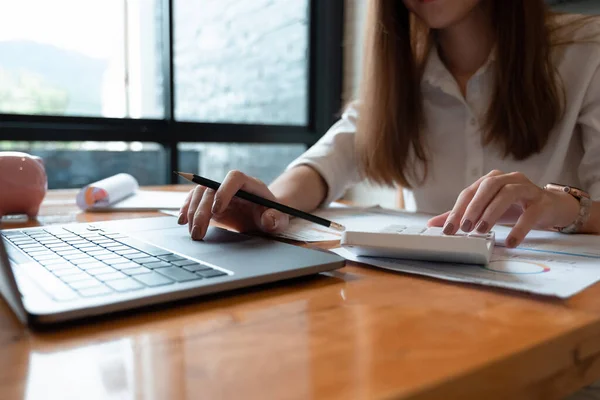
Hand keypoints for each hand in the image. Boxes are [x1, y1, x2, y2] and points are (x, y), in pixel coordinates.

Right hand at [178, 170, 289, 239]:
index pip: (235, 177)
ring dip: (192, 211)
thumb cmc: (274, 215)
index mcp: (251, 185)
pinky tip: (183, 221)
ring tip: (192, 232)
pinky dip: (187, 208)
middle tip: (198, 233)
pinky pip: (195, 199)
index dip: (224, 190)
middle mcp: (232, 185)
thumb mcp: (280, 219)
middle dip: (202, 210)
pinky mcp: (211, 200)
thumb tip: (268, 220)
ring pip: (200, 193)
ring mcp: (220, 191)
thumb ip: (276, 220)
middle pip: (212, 188)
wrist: (266, 216)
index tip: (217, 211)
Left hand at [427, 170, 579, 247]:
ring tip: (482, 231)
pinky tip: (511, 241)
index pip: (469, 192)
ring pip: (507, 194)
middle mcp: (508, 179)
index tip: (448, 230)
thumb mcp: (487, 210)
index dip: (457, 210)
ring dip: (492, 212)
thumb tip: (433, 225)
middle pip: (487, 188)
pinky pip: (530, 212)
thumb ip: (462, 216)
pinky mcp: (542, 201)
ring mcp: (526, 188)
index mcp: (491, 180)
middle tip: (464, 228)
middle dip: (473, 208)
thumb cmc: (515, 207)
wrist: (552, 207)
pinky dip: (519, 227)